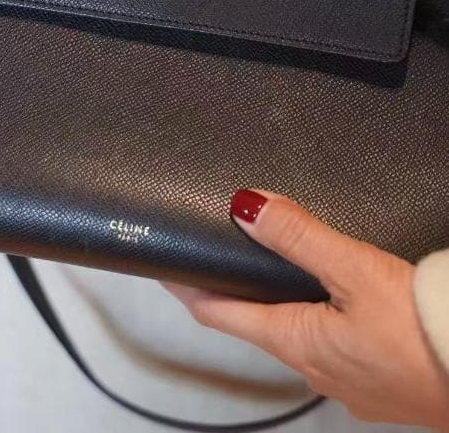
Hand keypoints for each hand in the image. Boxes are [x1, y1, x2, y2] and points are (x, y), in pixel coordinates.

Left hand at [164, 190, 448, 429]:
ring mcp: (348, 380)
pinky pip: (333, 345)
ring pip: (296, 335)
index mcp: (297, 342)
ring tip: (271, 267)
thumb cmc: (424, 332)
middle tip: (218, 254)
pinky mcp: (379, 382)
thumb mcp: (356, 270)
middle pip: (256, 325)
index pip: (220, 315)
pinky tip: (334, 300)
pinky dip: (317, 318)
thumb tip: (246, 206)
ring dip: (278, 304)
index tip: (164, 265)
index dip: (190, 287)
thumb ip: (299, 236)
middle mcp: (314, 368)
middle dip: (236, 291)